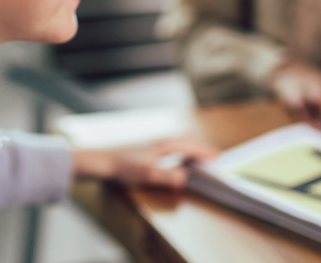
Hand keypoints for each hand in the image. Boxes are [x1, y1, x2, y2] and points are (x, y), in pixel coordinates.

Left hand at [72, 136, 218, 189]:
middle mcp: (159, 140)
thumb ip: (168, 177)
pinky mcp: (144, 148)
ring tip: (197, 157)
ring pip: (176, 142)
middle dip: (199, 147)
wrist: (101, 161)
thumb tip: (184, 179)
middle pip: (185, 140)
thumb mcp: (148, 174)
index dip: (205, 152)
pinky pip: (168, 146)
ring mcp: (151, 143)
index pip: (190, 146)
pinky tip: (173, 158)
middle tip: (211, 157)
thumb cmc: (123, 166)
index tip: (218, 158)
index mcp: (164, 144)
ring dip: (189, 148)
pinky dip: (178, 150)